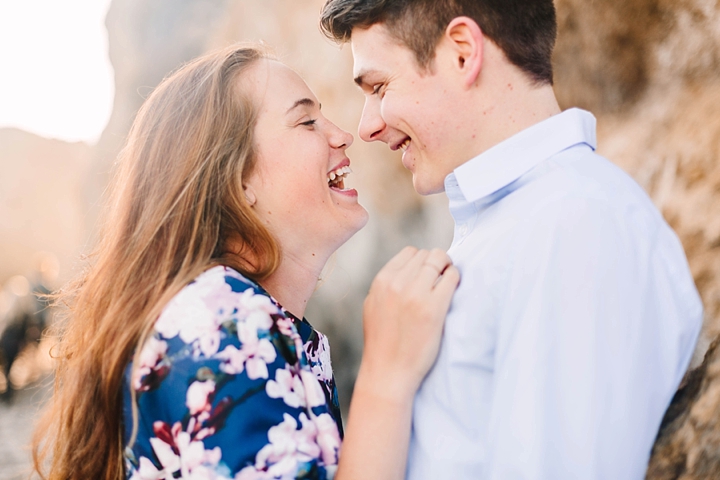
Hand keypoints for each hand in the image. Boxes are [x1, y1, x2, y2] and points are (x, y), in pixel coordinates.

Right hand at [360, 246, 459, 399]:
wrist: (388, 372)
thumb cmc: (383, 343)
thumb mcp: (374, 306)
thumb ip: (388, 285)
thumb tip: (410, 269)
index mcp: (382, 281)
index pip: (410, 252)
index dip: (423, 262)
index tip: (428, 275)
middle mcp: (397, 283)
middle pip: (427, 254)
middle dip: (437, 263)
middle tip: (442, 280)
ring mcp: (416, 294)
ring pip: (440, 260)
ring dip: (447, 269)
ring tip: (447, 285)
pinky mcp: (434, 307)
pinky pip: (452, 276)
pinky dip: (455, 279)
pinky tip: (452, 292)